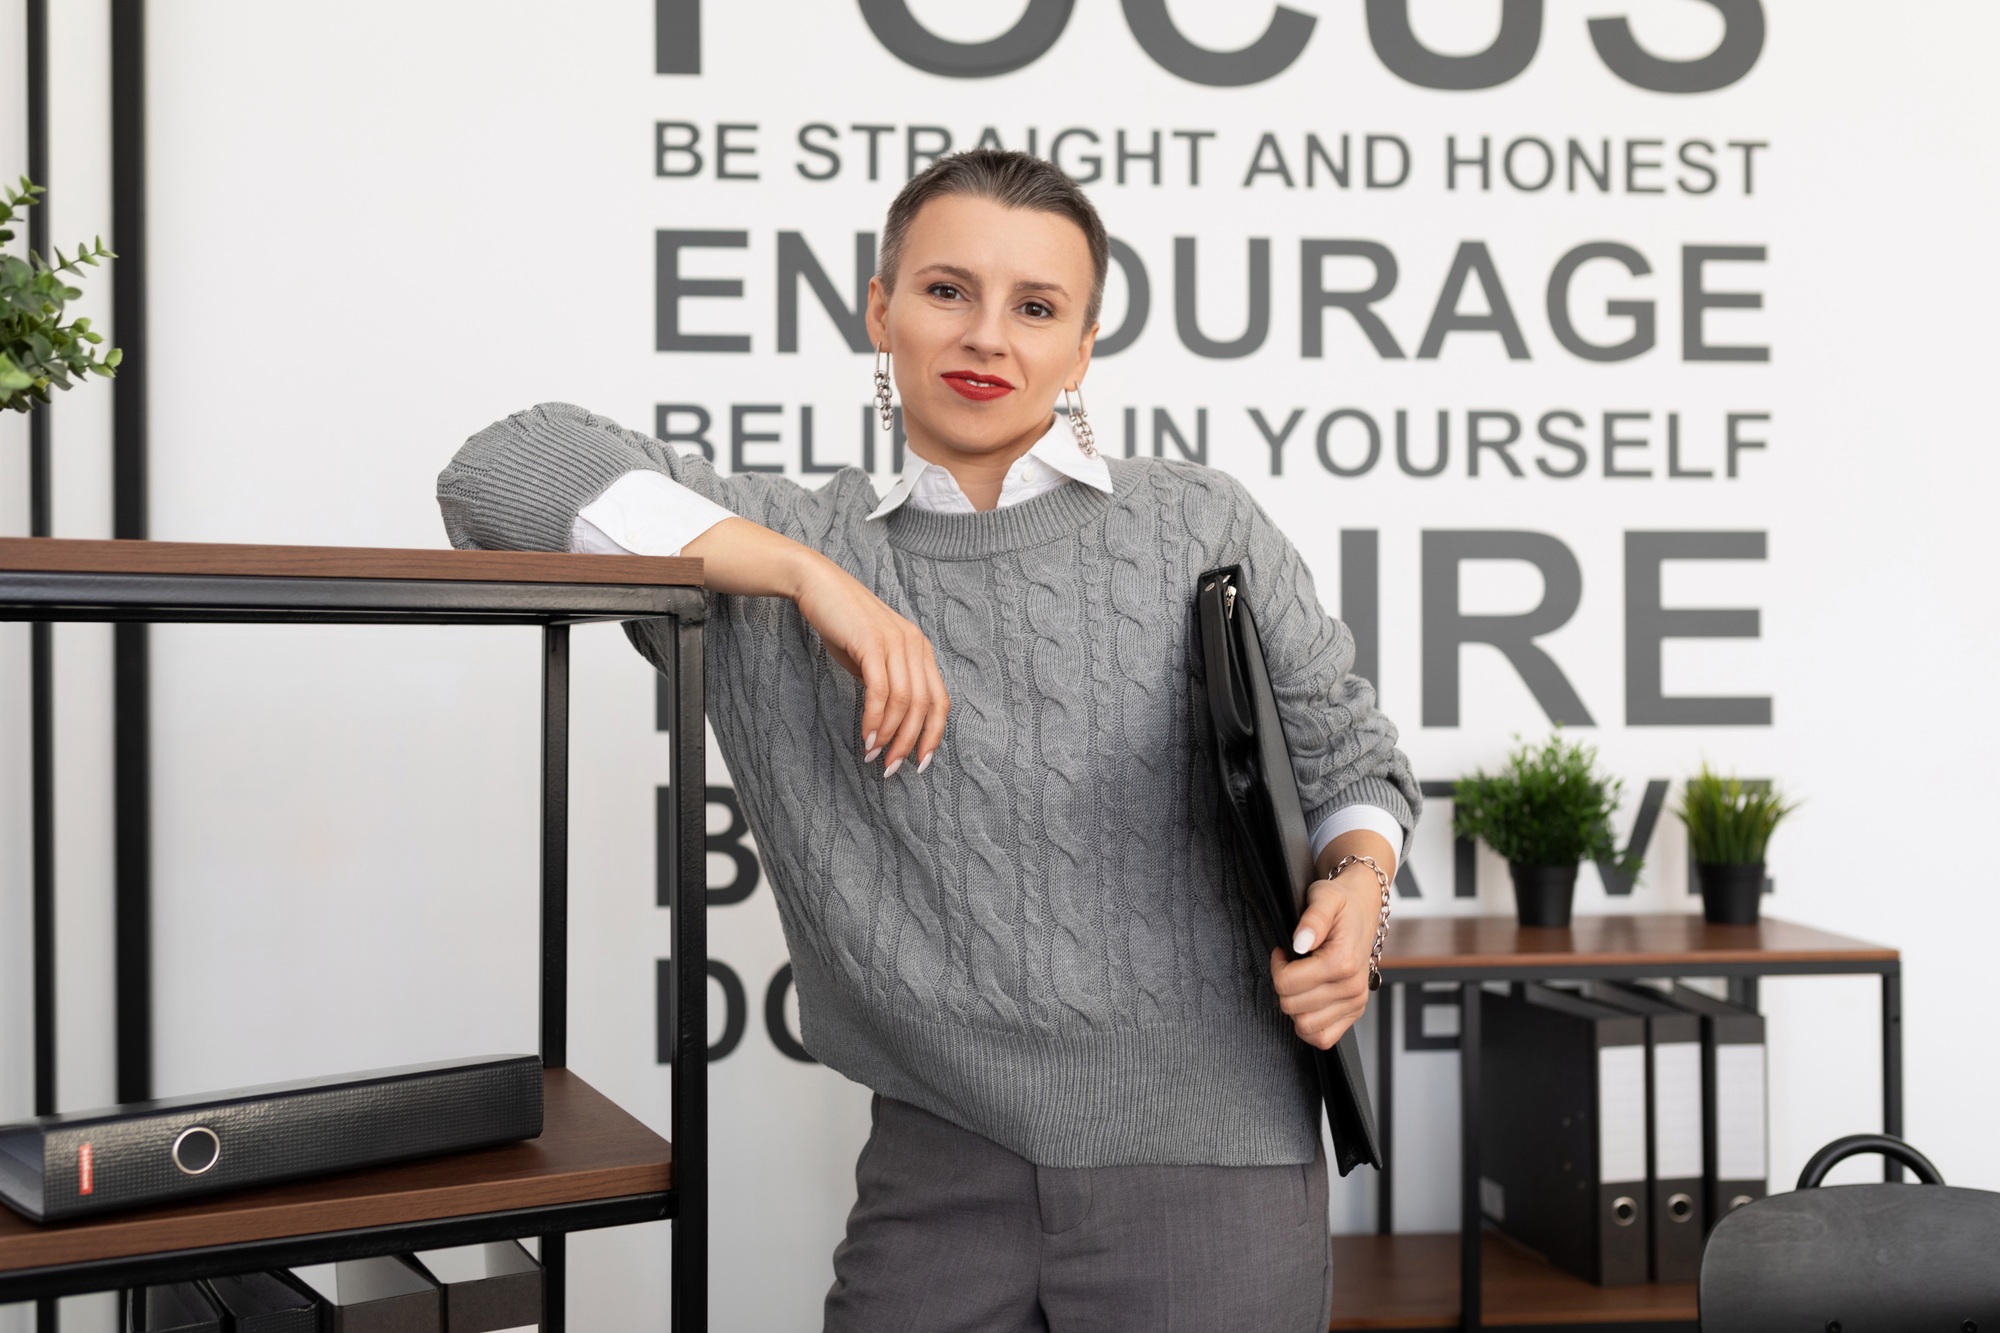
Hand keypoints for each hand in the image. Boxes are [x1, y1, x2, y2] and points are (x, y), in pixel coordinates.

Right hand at [792, 555, 949, 775]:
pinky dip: (875, 718)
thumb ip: (886, 684)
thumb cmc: (842, 623)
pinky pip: (881, 690)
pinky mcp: (873, 642)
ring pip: (905, 701)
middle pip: (925, 706)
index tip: (920, 763)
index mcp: (921, 650)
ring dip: (890, 736)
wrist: (817, 585)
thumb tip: (889, 723)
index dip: (933, 735)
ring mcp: (896, 642)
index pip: (940, 701)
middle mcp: (915, 645)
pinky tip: (866, 736)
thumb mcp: (871, 657)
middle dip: (910, 743)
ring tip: (873, 756)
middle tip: (891, 768)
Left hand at [1269, 869, 1377, 1049]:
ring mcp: (1355, 1003)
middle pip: (1291, 1006)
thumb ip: (1313, 918)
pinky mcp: (1355, 1013)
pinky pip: (1323, 1039)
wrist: (1364, 910)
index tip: (1284, 951)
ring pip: (1304, 1026)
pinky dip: (1309, 1026)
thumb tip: (1299, 943)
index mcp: (1343, 962)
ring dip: (1295, 1006)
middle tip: (1293, 964)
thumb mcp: (1324, 896)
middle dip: (1284, 985)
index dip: (1277, 966)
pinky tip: (1308, 1002)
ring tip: (1302, 981)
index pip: (1287, 984)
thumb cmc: (1341, 904)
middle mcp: (1352, 987)